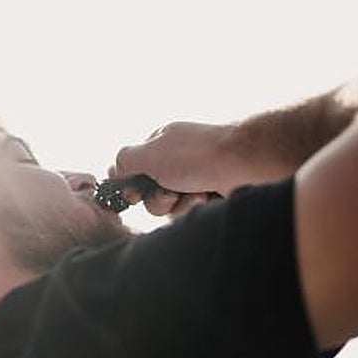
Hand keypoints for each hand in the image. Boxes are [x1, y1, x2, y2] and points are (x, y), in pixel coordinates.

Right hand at [109, 120, 292, 217]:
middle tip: (170, 192)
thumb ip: (124, 160)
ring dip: (178, 205)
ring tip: (196, 193)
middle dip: (158, 199)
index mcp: (161, 144)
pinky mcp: (208, 196)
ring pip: (168, 207)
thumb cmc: (195, 155)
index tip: (134, 192)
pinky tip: (209, 197)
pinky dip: (195, 208)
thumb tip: (113, 171)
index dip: (131, 184)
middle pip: (149, 194)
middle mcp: (176, 161)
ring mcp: (193, 179)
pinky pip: (188, 213)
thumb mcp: (150, 152)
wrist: (244, 164)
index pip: (133, 168)